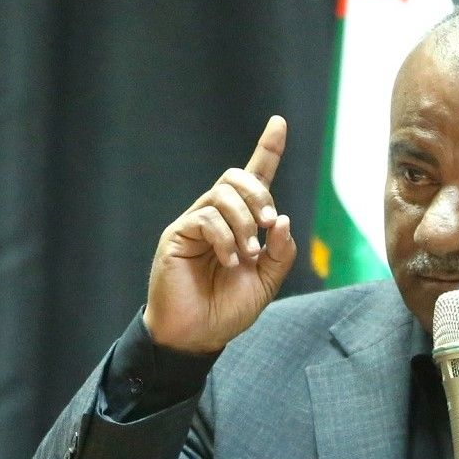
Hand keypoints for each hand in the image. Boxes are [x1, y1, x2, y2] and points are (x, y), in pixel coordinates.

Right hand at [143, 115, 296, 352]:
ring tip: (248, 255)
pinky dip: (225, 239)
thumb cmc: (229, 308)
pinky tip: (229, 262)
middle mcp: (216, 217)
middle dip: (258, 194)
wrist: (198, 335)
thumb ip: (281, 251)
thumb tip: (280, 219)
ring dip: (244, 223)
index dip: (267, 149)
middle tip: (267, 224)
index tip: (279, 122)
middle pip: (235, 177)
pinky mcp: (177, 236)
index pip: (254, 177)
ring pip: (222, 194)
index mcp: (241, 224)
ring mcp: (195, 224)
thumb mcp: (267, 281)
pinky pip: (206, 218)